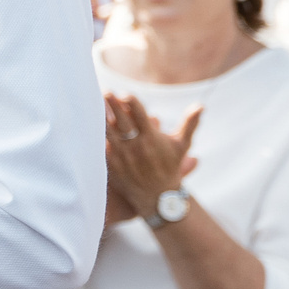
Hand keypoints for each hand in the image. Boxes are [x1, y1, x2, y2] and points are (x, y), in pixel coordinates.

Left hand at [102, 94, 200, 220]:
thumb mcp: (181, 146)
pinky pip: (101, 146)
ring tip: (94, 102)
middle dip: (113, 106)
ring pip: (108, 132)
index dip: (132, 104)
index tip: (125, 94)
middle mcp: (136, 147)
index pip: (140, 117)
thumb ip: (189, 124)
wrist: (158, 197)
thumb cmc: (170, 167)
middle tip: (105, 91)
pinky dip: (95, 134)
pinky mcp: (112, 164)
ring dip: (100, 116)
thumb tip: (201, 105)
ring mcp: (122, 156)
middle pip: (121, 122)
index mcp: (152, 139)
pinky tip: (87, 121)